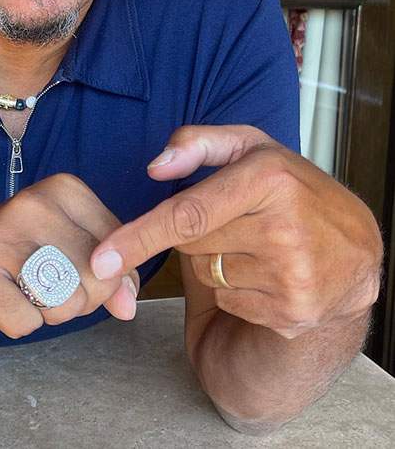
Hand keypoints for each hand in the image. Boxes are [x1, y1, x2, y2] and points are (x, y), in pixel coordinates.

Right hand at [0, 174, 139, 344]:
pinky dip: (18, 325)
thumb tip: (129, 304)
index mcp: (62, 190)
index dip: (103, 276)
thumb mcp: (69, 257)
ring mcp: (0, 234)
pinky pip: (28, 323)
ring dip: (48, 313)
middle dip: (77, 299)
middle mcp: (32, 203)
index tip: (68, 268)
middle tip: (40, 286)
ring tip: (20, 292)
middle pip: (95, 276)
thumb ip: (111, 276)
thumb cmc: (12, 268)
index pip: (119, 247)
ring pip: (66, 300)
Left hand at [90, 125, 381, 338]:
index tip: (101, 258)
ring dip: (219, 260)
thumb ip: (198, 143)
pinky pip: (230, 300)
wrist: (356, 250)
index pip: (188, 214)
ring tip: (261, 244)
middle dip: (197, 231)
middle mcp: (284, 231)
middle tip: (238, 218)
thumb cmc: (291, 189)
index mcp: (270, 179)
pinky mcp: (293, 314)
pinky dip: (238, 288)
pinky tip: (270, 271)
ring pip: (208, 273)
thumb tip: (154, 168)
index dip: (139, 236)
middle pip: (192, 243)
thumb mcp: (251, 147)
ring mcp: (291, 279)